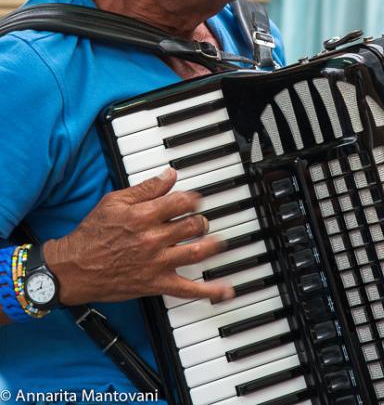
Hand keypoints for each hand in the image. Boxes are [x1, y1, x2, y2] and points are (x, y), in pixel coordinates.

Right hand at [44, 167, 234, 304]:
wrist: (75, 268)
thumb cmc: (93, 234)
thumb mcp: (115, 201)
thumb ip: (146, 188)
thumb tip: (169, 175)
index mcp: (144, 215)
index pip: (181, 201)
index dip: (193, 197)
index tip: (195, 198)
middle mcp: (154, 238)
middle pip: (192, 225)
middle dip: (201, 220)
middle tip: (201, 219)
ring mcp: (157, 262)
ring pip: (196, 252)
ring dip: (213, 245)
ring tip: (220, 241)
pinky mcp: (157, 283)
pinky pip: (188, 289)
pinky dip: (210, 291)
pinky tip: (226, 291)